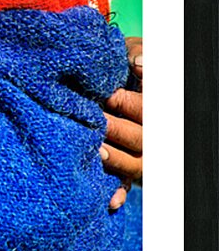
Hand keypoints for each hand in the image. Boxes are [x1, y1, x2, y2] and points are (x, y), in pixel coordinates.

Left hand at [102, 37, 142, 210]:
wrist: (117, 76)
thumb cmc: (123, 61)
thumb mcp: (131, 49)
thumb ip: (137, 52)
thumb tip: (138, 65)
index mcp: (154, 104)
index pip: (145, 107)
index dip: (127, 103)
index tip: (107, 96)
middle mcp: (153, 132)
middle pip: (140, 136)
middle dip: (117, 130)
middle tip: (95, 122)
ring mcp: (143, 152)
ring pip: (134, 163)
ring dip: (116, 160)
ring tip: (96, 151)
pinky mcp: (131, 167)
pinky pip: (128, 183)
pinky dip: (120, 192)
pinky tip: (110, 201)